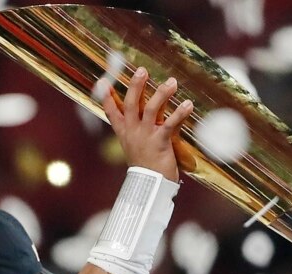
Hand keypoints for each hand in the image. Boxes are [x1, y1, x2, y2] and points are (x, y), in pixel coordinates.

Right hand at [102, 66, 192, 182]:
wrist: (151, 186)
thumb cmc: (146, 166)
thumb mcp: (136, 146)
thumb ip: (138, 130)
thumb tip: (144, 114)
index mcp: (124, 132)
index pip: (111, 112)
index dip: (106, 96)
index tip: (103, 80)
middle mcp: (132, 131)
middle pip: (131, 103)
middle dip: (135, 85)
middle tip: (142, 70)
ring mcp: (145, 136)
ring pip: (151, 109)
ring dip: (162, 94)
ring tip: (172, 82)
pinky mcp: (159, 142)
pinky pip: (170, 123)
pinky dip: (180, 112)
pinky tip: (188, 104)